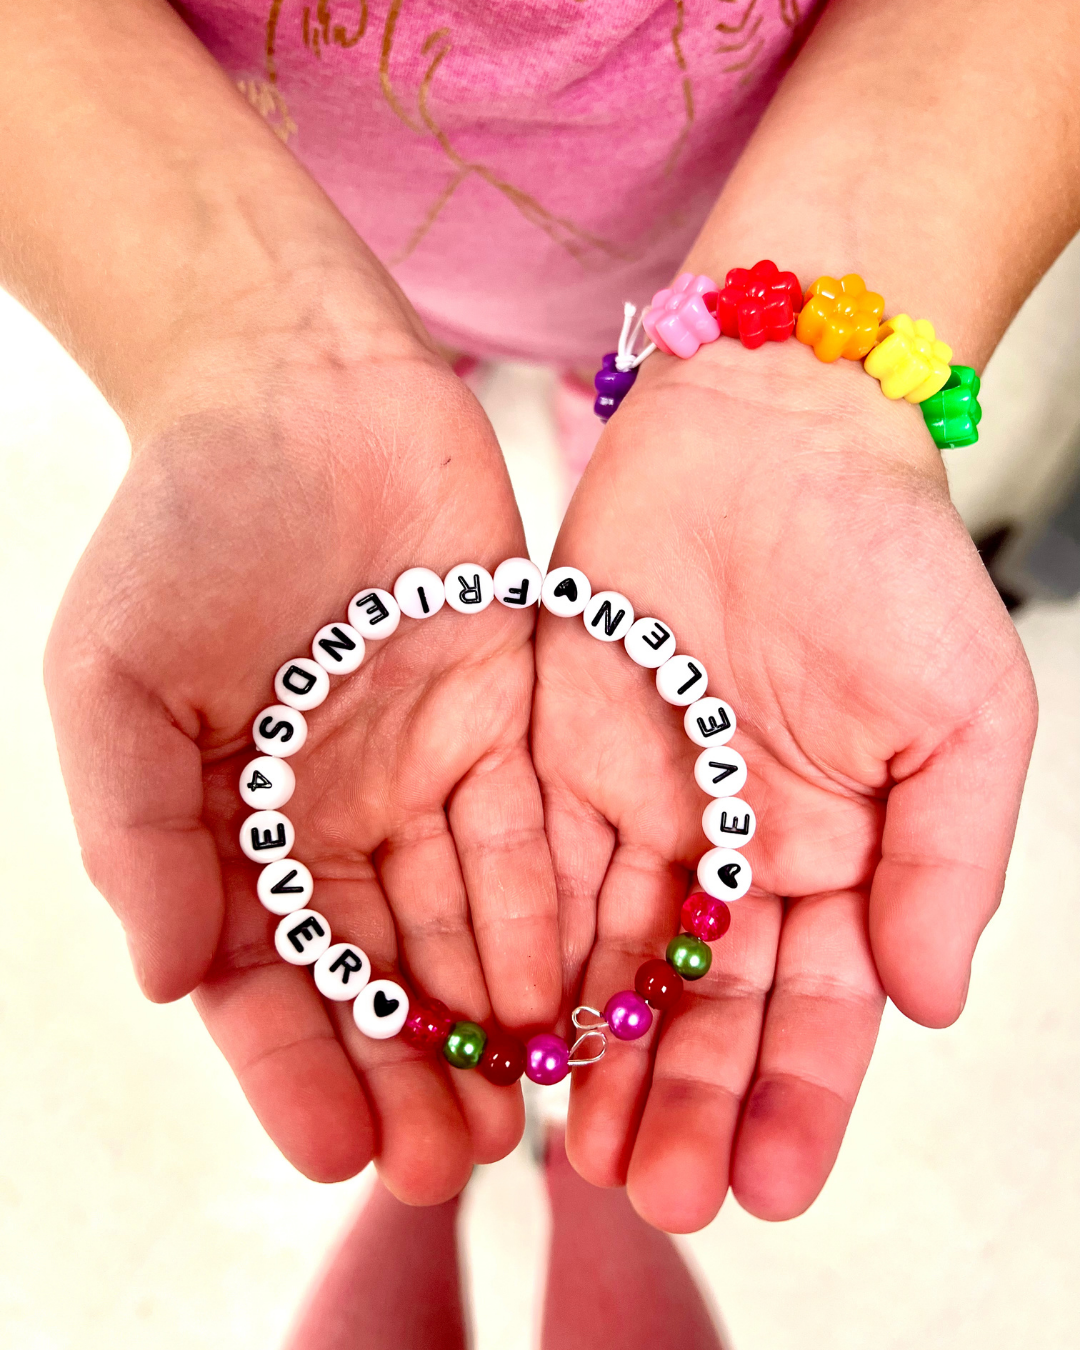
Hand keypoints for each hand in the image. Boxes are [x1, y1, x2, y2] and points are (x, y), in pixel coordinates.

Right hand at [45, 299, 558, 1202]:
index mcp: (232, 823)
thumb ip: (138, 828)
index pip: (266, 976)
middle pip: (376, 974)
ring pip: (462, 925)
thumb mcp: (118, 676)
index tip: (336, 1152)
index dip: (295, 1068)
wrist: (297, 385)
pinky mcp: (508, 717)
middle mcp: (334, 816)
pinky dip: (547, 912)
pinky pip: (532, 832)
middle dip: (408, 1072)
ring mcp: (425, 772)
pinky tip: (570, 989)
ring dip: (489, 1019)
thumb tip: (170, 981)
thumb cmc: (184, 522)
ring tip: (521, 1113)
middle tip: (450, 1161)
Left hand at [532, 338, 1035, 1231]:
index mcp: (836, 852)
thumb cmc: (884, 556)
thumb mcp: (962, 712)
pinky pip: (538, 865)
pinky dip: (529, 947)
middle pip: (706, 1002)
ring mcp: (641, 805)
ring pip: (615, 956)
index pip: (818, 1003)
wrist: (768, 431)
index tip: (771, 1184)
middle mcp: (734, 849)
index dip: (798, 1097)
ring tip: (581, 1151)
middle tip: (657, 1192)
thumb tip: (928, 1002)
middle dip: (685, 1100)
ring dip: (600, 1055)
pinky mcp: (556, 751)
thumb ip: (948, 861)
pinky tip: (516, 1028)